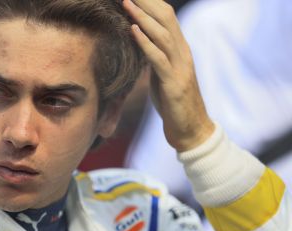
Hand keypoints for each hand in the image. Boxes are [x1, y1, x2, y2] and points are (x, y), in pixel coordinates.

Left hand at [122, 0, 214, 151]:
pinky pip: (158, 59)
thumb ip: (155, 56)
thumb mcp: (162, 74)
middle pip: (166, 18)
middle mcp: (183, 53)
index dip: (150, 2)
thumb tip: (140, 42)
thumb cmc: (173, 102)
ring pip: (163, 35)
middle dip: (146, 2)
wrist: (191, 130)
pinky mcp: (174, 83)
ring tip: (127, 2)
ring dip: (143, 17)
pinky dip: (146, 43)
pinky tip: (133, 31)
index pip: (166, 17)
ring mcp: (180, 67)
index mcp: (180, 49)